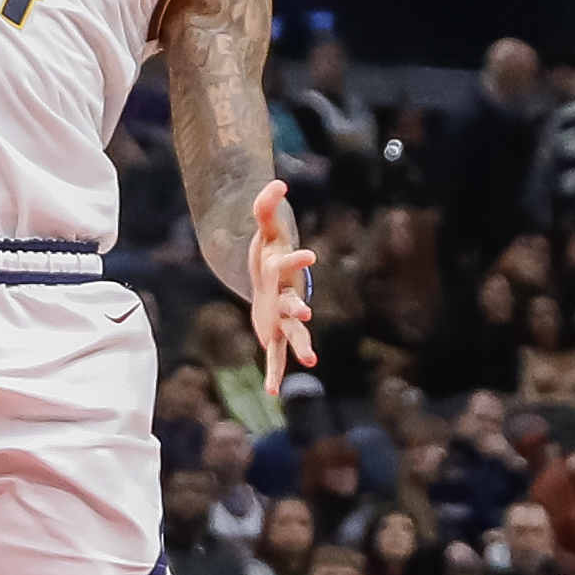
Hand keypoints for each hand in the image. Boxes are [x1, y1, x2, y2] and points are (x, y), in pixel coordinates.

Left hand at [245, 179, 317, 399]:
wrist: (270, 278)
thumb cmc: (270, 252)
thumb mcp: (264, 229)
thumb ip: (266, 206)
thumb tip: (277, 182)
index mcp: (284, 271)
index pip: (292, 263)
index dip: (299, 259)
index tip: (310, 255)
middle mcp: (287, 296)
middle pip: (293, 303)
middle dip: (298, 308)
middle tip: (305, 313)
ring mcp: (282, 318)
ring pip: (291, 333)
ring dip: (299, 344)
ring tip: (309, 360)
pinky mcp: (272, 334)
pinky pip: (274, 355)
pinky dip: (273, 373)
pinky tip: (272, 393)